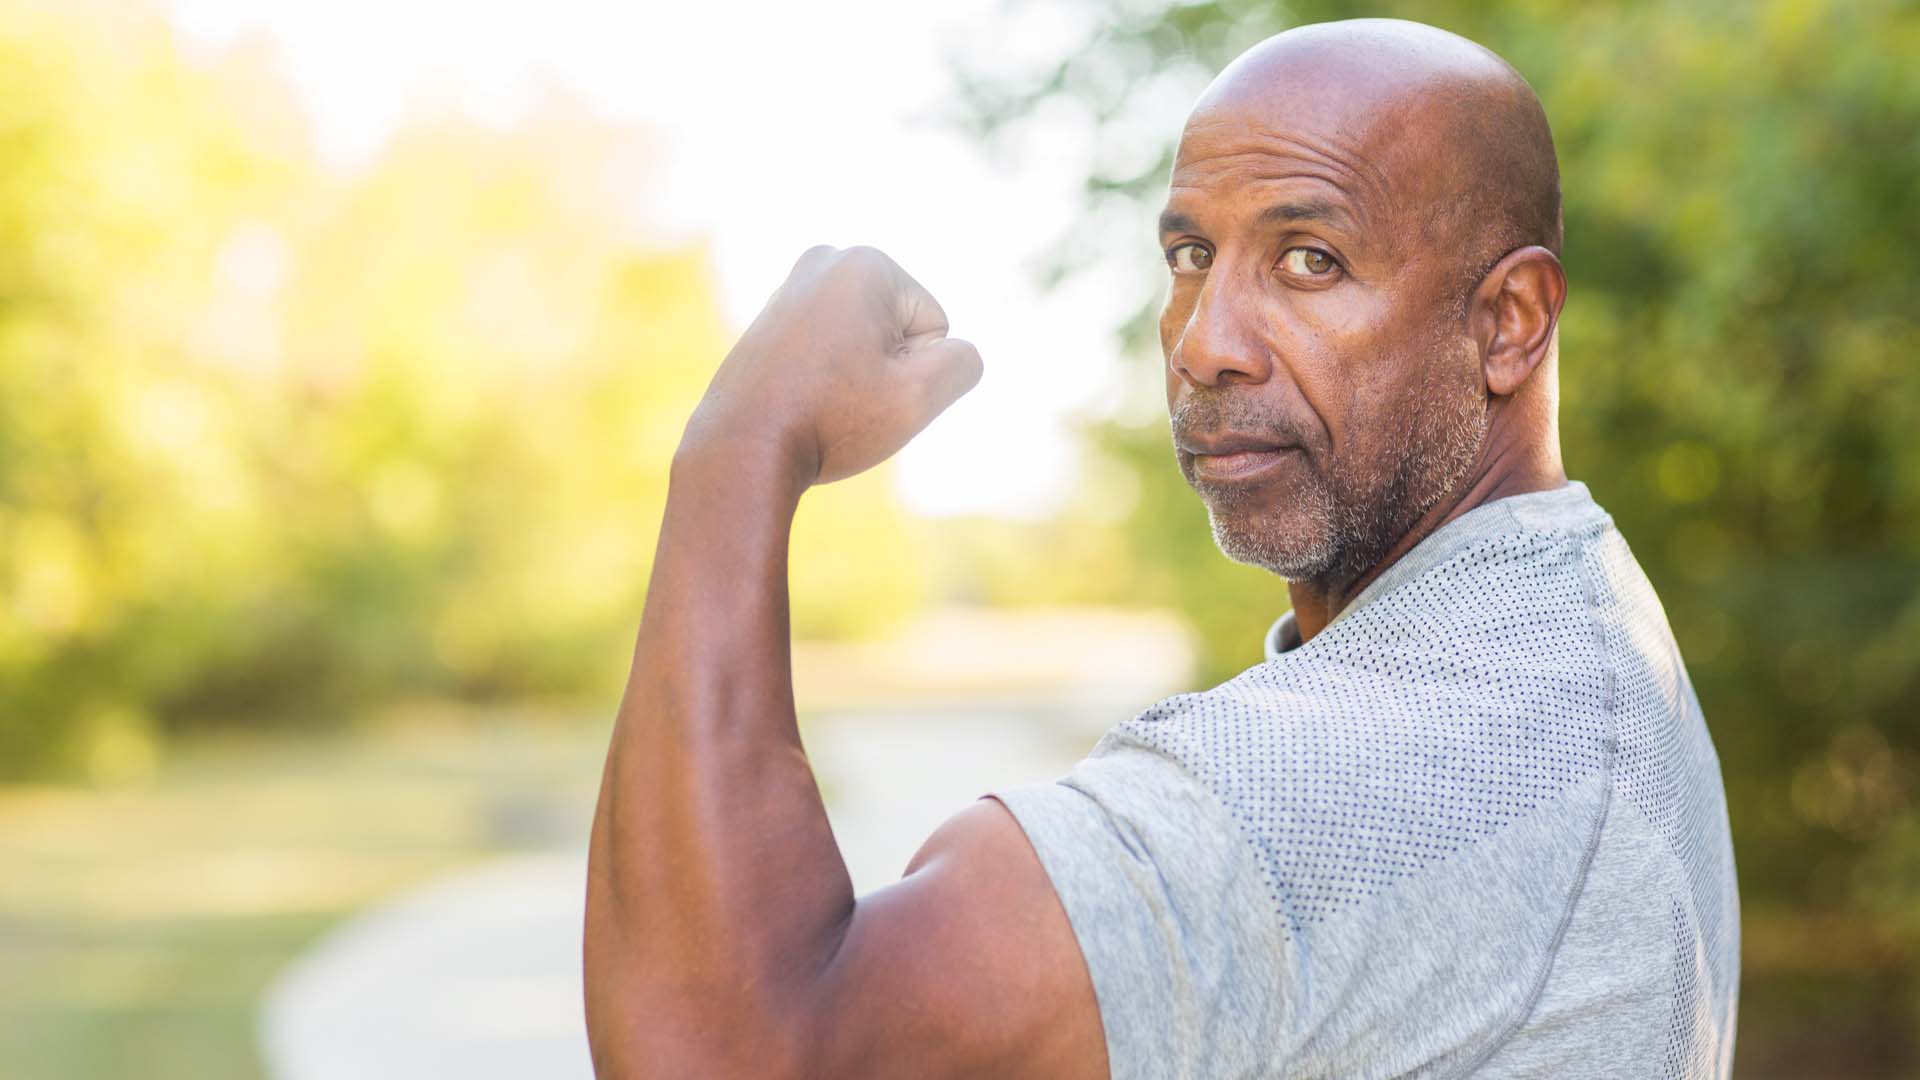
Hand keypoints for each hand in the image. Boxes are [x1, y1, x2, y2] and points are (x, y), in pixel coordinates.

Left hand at [679, 245, 982, 489]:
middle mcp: (824, 261)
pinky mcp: (771, 321)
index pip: (935, 327)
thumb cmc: (830, 421)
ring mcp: (791, 289)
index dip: (914, 371)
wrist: (740, 451)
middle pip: (899, 330)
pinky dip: (822, 381)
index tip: (867, 389)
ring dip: (855, 379)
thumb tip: (958, 352)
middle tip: (842, 398)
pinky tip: (796, 401)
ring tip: (817, 400)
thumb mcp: (918, 398)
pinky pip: (827, 355)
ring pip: (864, 346)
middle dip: (885, 369)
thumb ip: (962, 364)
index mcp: (866, 263)